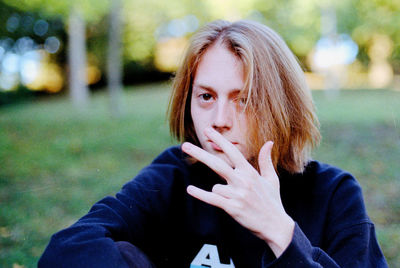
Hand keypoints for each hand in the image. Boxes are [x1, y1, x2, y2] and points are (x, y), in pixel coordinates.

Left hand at [181, 127, 293, 256]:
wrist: (276, 226)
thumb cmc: (272, 202)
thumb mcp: (272, 179)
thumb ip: (266, 161)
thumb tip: (269, 142)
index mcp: (250, 172)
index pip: (232, 152)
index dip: (219, 140)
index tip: (208, 131)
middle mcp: (243, 181)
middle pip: (217, 164)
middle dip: (199, 154)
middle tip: (184, 145)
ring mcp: (237, 194)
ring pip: (216, 186)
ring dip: (219, 192)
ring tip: (235, 201)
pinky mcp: (232, 208)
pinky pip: (212, 198)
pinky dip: (201, 194)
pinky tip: (190, 189)